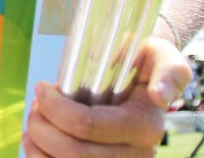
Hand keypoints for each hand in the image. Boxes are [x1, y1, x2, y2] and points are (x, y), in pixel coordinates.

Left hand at [22, 36, 190, 156]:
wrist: (144, 79)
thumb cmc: (147, 63)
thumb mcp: (163, 56)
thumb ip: (169, 71)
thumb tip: (160, 94)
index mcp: (145, 127)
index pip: (87, 125)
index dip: (55, 108)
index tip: (42, 87)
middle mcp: (136, 155)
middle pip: (73, 153)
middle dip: (42, 126)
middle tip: (35, 104)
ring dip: (38, 145)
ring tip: (34, 120)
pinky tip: (34, 141)